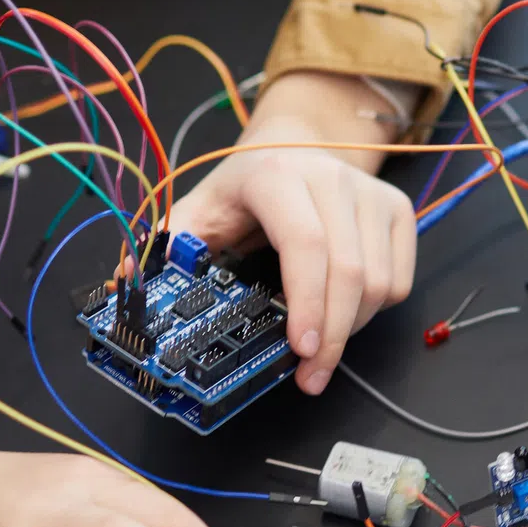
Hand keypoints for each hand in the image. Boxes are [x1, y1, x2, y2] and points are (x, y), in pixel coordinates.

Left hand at [162, 71, 416, 394]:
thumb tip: (128, 285)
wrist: (290, 149)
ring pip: (379, 283)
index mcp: (275, 176)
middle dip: (331, 337)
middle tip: (310, 377)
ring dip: (350, 328)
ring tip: (318, 342)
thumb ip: (167, 248)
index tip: (299, 350)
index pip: (305, 243)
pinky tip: (342, 312)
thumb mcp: (197, 213)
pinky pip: (399, 281)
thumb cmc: (241, 193)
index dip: (307, 301)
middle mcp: (330, 178)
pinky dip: (374, 311)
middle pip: (349, 272)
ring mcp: (370, 192)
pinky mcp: (397, 210)